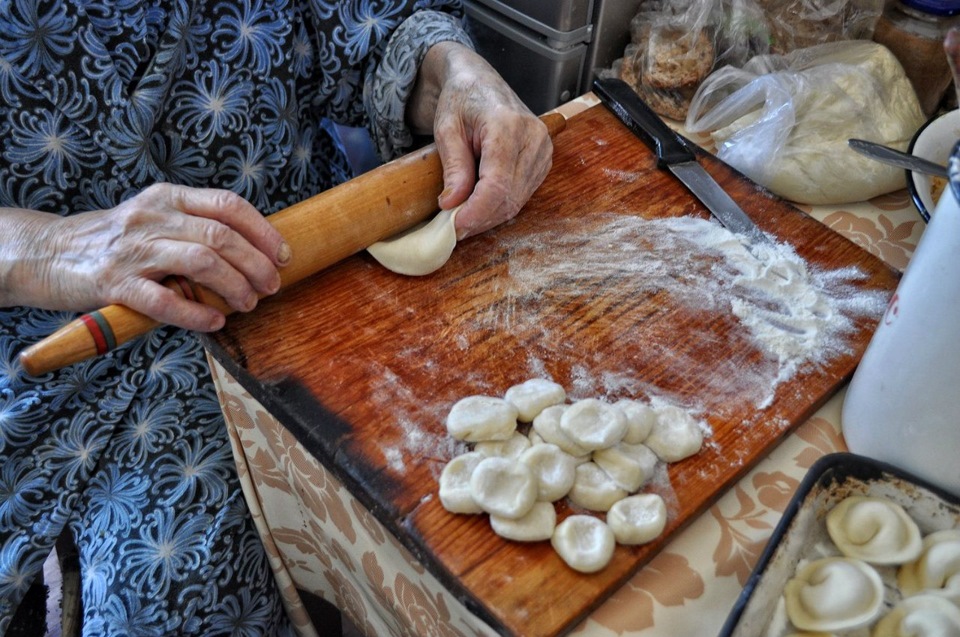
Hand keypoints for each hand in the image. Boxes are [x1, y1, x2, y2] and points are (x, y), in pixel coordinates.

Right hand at [0, 184, 290, 330]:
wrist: (47, 253)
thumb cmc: (115, 243)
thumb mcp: (154, 219)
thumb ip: (194, 228)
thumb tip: (253, 255)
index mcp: (167, 198)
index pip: (227, 205)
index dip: (262, 230)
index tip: (284, 255)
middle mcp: (152, 217)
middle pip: (220, 236)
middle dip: (255, 264)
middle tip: (271, 287)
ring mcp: (132, 250)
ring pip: (200, 262)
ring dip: (234, 286)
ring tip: (248, 304)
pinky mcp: (113, 283)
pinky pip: (163, 300)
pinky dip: (195, 313)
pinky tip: (214, 322)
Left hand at [409, 42, 552, 239]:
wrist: (479, 82)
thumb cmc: (462, 99)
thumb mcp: (446, 128)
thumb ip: (453, 166)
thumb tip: (452, 203)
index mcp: (507, 125)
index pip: (497, 183)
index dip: (476, 211)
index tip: (455, 226)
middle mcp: (533, 138)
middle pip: (509, 197)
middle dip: (480, 218)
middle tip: (453, 227)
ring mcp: (543, 150)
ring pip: (518, 201)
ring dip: (490, 216)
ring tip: (463, 216)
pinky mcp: (543, 161)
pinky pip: (523, 195)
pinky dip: (500, 207)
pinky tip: (480, 206)